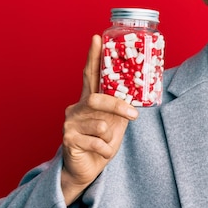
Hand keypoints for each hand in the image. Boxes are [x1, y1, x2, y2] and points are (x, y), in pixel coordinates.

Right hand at [60, 34, 138, 204]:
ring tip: (106, 143)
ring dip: (110, 137)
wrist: (87, 170)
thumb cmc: (101, 142)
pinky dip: (104, 150)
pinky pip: (97, 142)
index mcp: (89, 100)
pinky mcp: (68, 139)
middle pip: (97, 98)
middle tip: (133, 115)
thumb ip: (122, 108)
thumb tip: (139, 94)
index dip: (94, 56)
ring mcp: (70, 123)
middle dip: (117, 106)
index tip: (97, 37)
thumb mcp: (116, 123)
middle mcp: (76, 107)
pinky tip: (98, 153)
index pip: (90, 74)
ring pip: (99, 124)